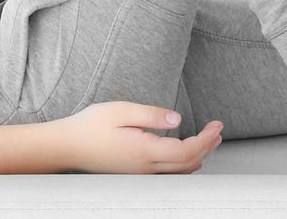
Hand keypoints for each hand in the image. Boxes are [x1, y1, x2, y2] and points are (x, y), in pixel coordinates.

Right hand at [52, 101, 223, 173]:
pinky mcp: (136, 175)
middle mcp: (145, 169)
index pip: (186, 151)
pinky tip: (187, 154)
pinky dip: (185, 164)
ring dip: (199, 156)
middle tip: (219, 130)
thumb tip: (177, 120)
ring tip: (210, 140)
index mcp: (144, 151)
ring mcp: (140, 175)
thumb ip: (151, 115)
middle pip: (188, 164)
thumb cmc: (91, 125)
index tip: (218, 124)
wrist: (67, 146)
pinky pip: (169, 174)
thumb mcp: (120, 110)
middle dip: (208, 147)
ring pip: (180, 173)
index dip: (206, 139)